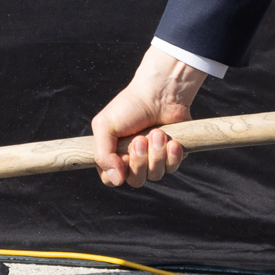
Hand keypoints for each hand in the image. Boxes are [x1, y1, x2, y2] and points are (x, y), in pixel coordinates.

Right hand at [90, 46, 209, 186]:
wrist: (160, 93)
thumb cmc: (130, 106)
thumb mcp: (104, 126)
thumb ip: (102, 155)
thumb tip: (116, 181)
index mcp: (113, 154)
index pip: (111, 179)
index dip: (118, 172)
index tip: (122, 156)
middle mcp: (133, 160)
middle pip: (136, 181)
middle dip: (139, 161)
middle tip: (140, 139)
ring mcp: (154, 159)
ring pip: (155, 176)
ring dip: (156, 154)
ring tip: (157, 133)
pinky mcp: (172, 156)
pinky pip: (172, 168)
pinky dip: (172, 155)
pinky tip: (172, 141)